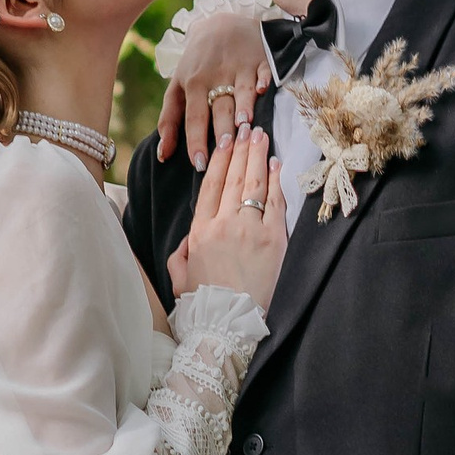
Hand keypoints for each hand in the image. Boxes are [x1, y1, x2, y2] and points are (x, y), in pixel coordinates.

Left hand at [157, 0, 273, 167]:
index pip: (194, 118)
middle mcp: (215, 76)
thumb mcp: (177, 87)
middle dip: (223, 129)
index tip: (200, 164)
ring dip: (244, 107)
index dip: (196, 141)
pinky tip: (265, 89)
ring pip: (242, 91)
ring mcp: (239, 67)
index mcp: (193, 84)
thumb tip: (162, 155)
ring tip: (245, 126)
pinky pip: (264, 70)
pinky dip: (265, 78)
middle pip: (220, 108)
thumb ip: (169, 120)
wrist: (219, 24)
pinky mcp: (260, 59)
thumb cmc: (196, 64)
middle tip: (227, 152)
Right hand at [169, 126, 287, 309]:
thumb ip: (180, 253)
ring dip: (257, 156)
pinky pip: (275, 202)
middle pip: (234, 178)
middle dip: (240, 149)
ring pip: (254, 184)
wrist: (227, 328)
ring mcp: (249, 230)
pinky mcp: (273, 240)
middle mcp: (223, 225)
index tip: (225, 143)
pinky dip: (275, 180)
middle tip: (245, 127)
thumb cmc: (204, 307)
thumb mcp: (179, 278)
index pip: (211, 186)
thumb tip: (190, 237)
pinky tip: (275, 164)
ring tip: (260, 135)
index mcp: (200, 232)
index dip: (219, 161)